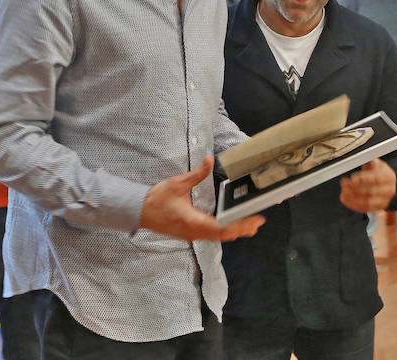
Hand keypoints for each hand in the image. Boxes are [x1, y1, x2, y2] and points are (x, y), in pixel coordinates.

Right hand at [140, 155, 263, 241]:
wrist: (138, 211)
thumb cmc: (156, 199)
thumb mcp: (177, 183)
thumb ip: (196, 174)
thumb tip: (209, 160)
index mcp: (193, 221)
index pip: (222, 227)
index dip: (239, 224)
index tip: (252, 220)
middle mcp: (194, 232)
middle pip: (223, 235)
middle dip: (241, 228)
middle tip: (257, 222)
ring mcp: (192, 234)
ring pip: (218, 237)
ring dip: (234, 231)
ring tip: (249, 225)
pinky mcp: (189, 233)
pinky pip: (211, 235)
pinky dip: (224, 231)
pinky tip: (231, 225)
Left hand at [339, 158, 396, 212]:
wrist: (388, 184)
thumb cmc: (379, 172)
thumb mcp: (376, 163)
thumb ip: (369, 159)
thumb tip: (360, 155)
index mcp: (388, 177)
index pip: (377, 179)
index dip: (364, 179)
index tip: (352, 178)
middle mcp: (388, 190)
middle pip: (371, 192)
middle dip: (354, 188)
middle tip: (344, 183)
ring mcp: (384, 201)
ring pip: (367, 202)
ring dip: (352, 198)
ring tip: (342, 193)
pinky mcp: (378, 208)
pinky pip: (365, 209)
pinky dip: (353, 205)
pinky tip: (346, 199)